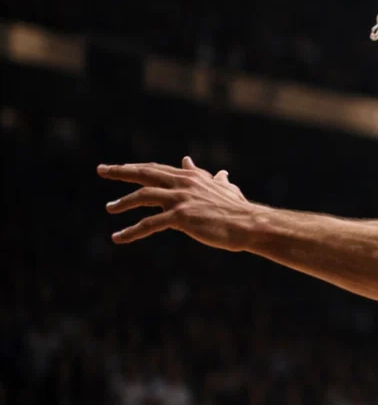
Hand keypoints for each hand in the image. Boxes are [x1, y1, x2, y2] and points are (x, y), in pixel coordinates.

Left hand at [100, 157, 254, 249]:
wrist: (249, 224)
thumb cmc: (239, 209)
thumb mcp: (224, 188)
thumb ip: (211, 178)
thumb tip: (211, 168)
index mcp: (191, 177)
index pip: (157, 169)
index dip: (137, 167)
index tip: (119, 167)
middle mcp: (183, 183)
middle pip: (145, 174)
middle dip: (121, 171)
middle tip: (102, 169)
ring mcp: (181, 199)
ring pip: (143, 196)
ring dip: (123, 202)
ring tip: (110, 208)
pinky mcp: (180, 218)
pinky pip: (149, 224)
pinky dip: (131, 231)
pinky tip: (118, 237)